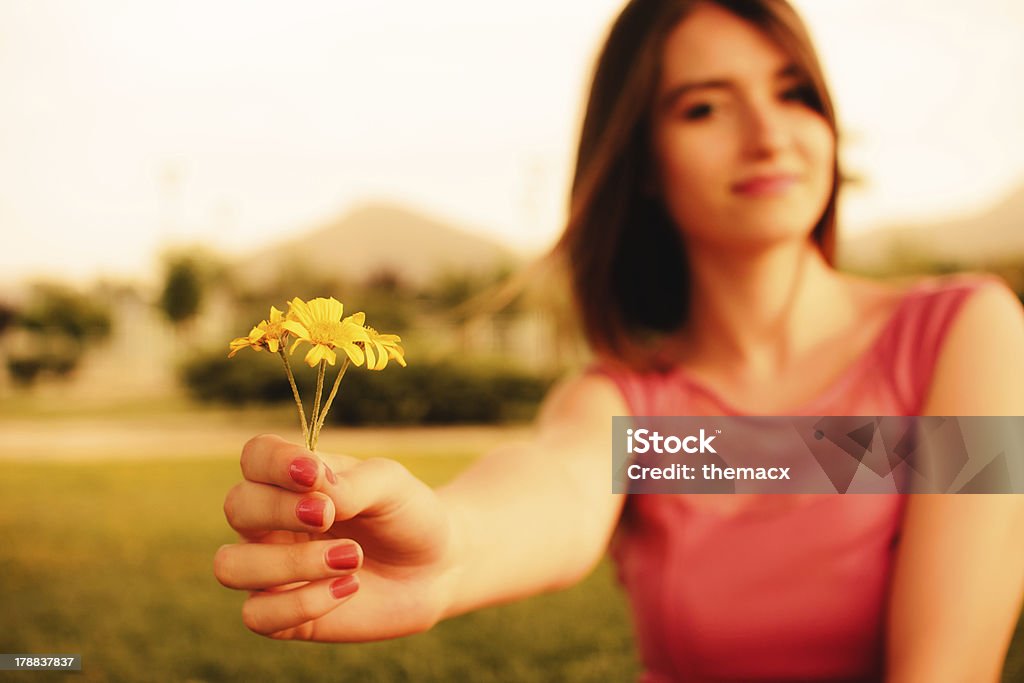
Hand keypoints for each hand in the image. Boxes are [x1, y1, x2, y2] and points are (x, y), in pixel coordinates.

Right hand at [215, 434, 456, 640]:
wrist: (438, 567)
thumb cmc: (407, 515)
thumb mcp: (390, 486)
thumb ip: (352, 483)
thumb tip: (316, 492)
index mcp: (293, 479)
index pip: (255, 456)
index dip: (273, 462)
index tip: (313, 474)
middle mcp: (271, 522)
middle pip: (237, 506)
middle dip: (280, 511)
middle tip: (330, 515)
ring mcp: (272, 569)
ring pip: (231, 566)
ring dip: (287, 563)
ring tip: (350, 557)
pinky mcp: (283, 615)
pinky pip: (257, 616)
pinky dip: (302, 604)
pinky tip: (348, 589)